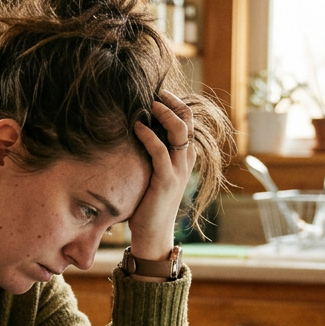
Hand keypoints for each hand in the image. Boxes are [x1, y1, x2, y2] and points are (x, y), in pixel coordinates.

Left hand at [129, 90, 195, 264]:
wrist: (152, 233)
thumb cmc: (148, 201)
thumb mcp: (153, 171)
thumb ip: (152, 152)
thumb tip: (136, 127)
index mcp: (185, 156)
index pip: (188, 120)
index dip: (176, 103)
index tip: (158, 93)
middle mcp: (186, 160)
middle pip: (188, 119)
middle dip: (172, 102)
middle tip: (154, 92)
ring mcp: (178, 170)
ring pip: (180, 131)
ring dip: (164, 113)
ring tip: (148, 103)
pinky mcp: (166, 180)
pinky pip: (161, 151)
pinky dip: (149, 135)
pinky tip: (137, 126)